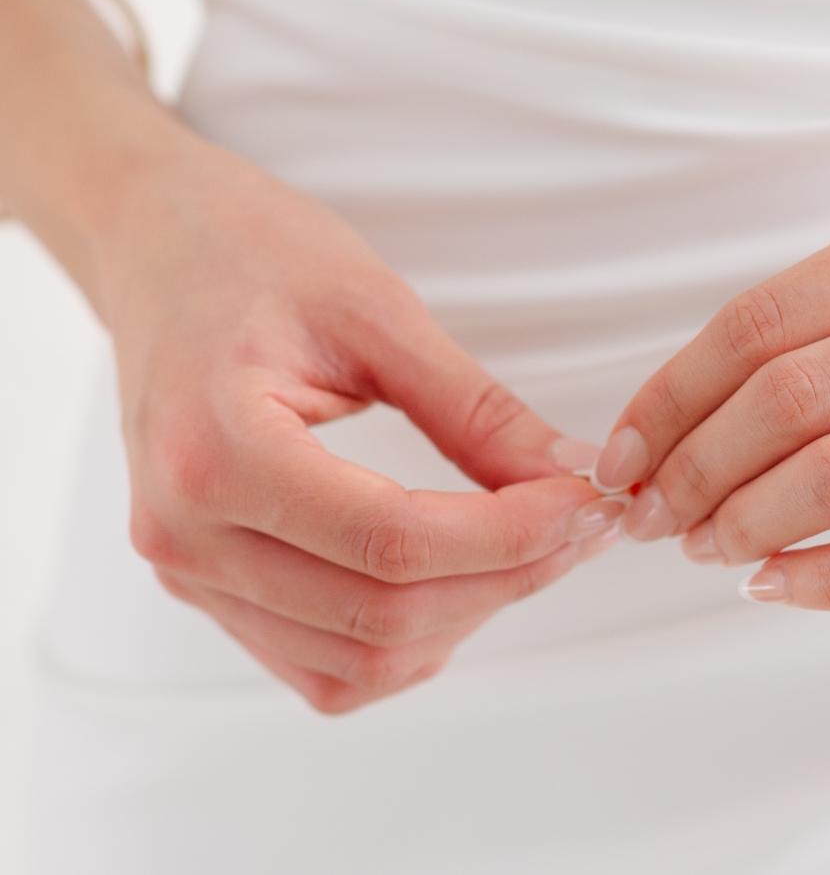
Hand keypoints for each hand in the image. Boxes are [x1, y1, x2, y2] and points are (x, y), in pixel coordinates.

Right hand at [97, 132, 620, 711]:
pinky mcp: (208, 586)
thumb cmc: (253, 255)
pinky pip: (321, 667)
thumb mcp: (378, 312)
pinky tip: (460, 581)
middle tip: (582, 523)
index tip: (586, 502)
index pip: (392, 542)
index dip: (511, 536)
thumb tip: (572, 476)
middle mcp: (185, 534)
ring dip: (466, 618)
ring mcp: (189, 572)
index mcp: (216, 453)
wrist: (161, 246)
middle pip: (381, 614)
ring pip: (358, 663)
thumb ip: (476, 410)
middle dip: (508, 577)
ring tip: (532, 547)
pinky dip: (405, 645)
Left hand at [599, 193, 829, 608]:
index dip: (671, 395)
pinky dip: (828, 579)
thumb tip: (680, 421)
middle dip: (693, 468)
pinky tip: (776, 584)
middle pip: (790, 398)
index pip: (762, 321)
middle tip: (652, 513)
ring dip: (746, 521)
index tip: (622, 451)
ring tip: (706, 547)